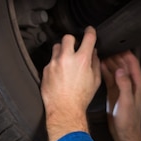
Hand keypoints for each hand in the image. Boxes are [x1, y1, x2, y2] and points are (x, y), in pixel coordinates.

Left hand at [41, 26, 100, 140]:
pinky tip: (60, 74)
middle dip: (72, 41)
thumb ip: (95, 64)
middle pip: (68, 37)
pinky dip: (56, 64)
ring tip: (67, 61)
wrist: (65, 110)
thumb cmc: (80, 98)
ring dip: (62, 51)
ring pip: (57, 47)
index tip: (89, 31)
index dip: (90, 32)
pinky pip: (51, 61)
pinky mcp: (45, 70)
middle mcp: (67, 58)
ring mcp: (54, 63)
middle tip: (75, 47)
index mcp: (82, 60)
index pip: (88, 37)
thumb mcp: (95, 81)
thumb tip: (94, 54)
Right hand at [101, 51, 140, 140]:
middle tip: (103, 48)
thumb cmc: (128, 121)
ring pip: (116, 69)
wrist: (124, 134)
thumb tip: (121, 70)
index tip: (115, 45)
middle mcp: (131, 84)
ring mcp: (122, 87)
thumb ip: (124, 85)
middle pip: (123, 64)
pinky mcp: (115, 92)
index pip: (132, 63)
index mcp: (138, 84)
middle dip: (114, 55)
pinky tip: (98, 66)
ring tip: (99, 55)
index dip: (124, 53)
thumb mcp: (126, 102)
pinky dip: (105, 71)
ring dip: (109, 62)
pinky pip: (110, 78)